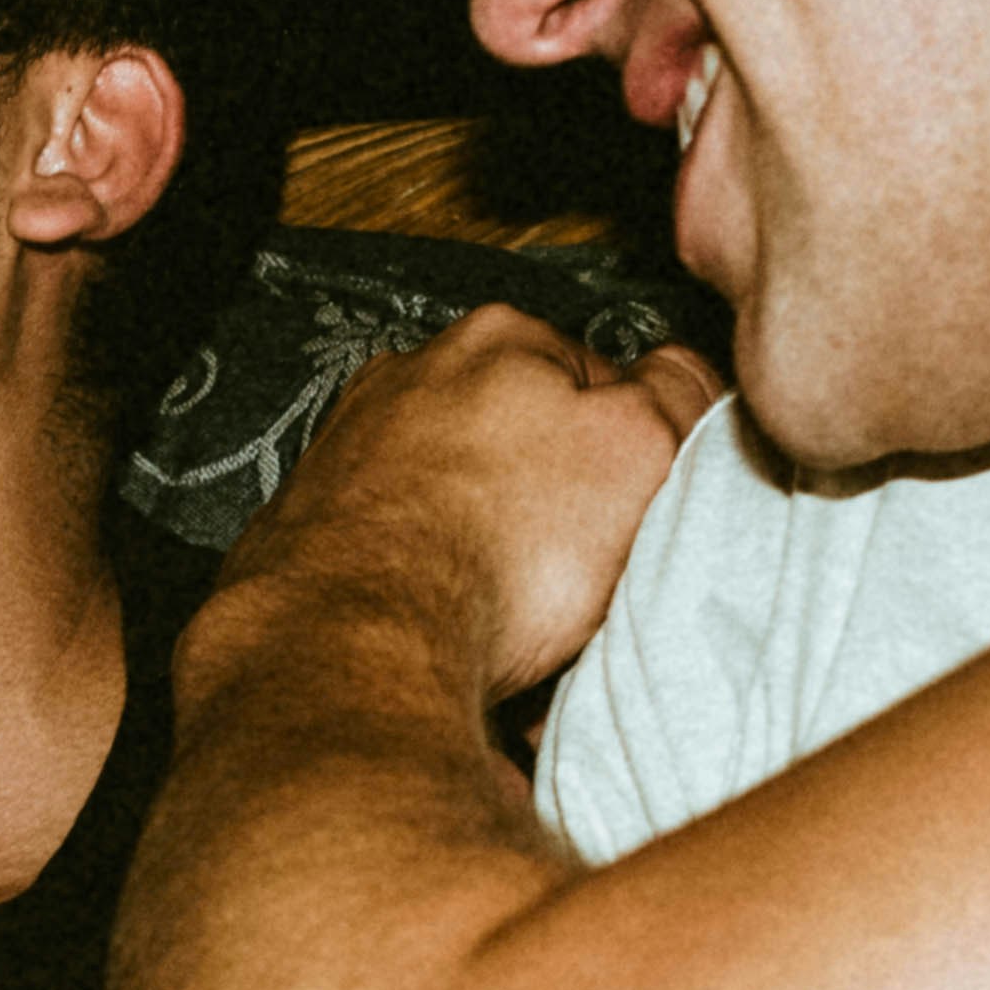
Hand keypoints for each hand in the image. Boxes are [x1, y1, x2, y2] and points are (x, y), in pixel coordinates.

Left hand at [220, 310, 722, 703]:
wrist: (356, 646)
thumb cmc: (501, 547)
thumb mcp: (638, 451)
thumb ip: (676, 396)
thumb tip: (683, 374)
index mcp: (495, 341)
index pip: (594, 379)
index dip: (632, 456)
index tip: (639, 514)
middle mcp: (405, 382)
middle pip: (518, 450)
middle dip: (554, 517)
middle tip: (587, 586)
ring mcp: (346, 456)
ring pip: (459, 516)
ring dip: (496, 572)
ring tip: (524, 636)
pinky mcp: (306, 535)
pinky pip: (400, 571)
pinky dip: (432, 605)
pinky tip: (456, 649)